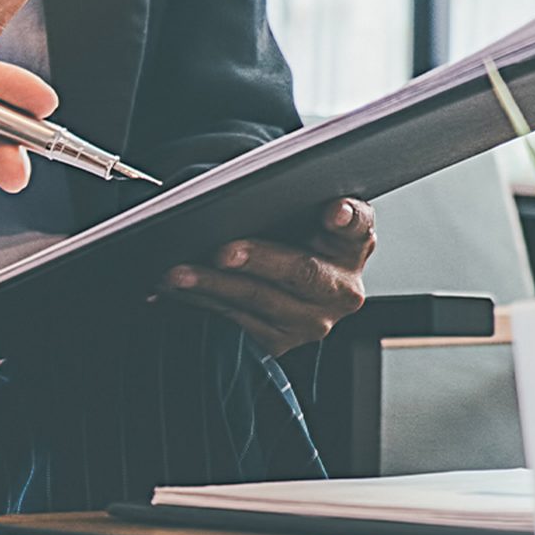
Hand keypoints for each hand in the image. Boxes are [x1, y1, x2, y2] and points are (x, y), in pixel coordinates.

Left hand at [159, 199, 377, 355]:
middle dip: (258, 259)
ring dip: (212, 286)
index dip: (346, 218)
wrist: (276, 279)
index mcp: (353, 245)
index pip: (358, 226)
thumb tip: (269, 191)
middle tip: (222, 252)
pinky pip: (236, 322)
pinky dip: (201, 304)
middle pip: (301, 271)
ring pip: (259, 302)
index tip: (332, 211)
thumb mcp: (298, 214)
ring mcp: (311, 321)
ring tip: (178, 273)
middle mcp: (341, 289)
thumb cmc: (286, 235)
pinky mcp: (279, 342)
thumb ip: (298, 199)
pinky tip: (176, 291)